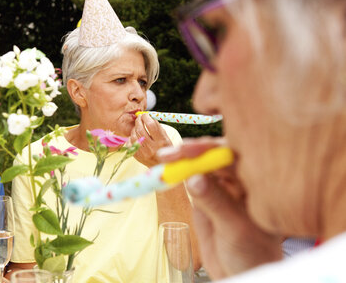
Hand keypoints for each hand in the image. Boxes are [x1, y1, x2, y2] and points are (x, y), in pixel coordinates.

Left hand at [130, 113, 171, 166]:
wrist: (161, 165)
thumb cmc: (165, 149)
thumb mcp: (166, 138)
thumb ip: (157, 127)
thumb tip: (147, 117)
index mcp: (161, 142)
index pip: (151, 125)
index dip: (146, 117)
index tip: (145, 115)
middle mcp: (152, 148)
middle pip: (140, 130)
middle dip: (139, 121)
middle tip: (139, 118)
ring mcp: (143, 153)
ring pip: (133, 136)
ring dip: (134, 129)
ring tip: (138, 127)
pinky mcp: (137, 156)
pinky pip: (130, 143)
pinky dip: (131, 138)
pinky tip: (136, 136)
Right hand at [157, 138, 282, 279]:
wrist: (241, 272)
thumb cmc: (252, 253)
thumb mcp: (236, 228)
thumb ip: (216, 202)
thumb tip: (193, 178)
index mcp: (256, 181)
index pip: (231, 156)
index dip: (208, 149)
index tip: (187, 150)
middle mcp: (238, 178)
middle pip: (212, 156)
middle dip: (189, 152)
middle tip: (167, 155)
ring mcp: (220, 186)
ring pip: (199, 166)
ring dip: (180, 162)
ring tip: (163, 161)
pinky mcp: (204, 196)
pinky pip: (190, 180)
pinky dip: (177, 175)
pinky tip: (165, 173)